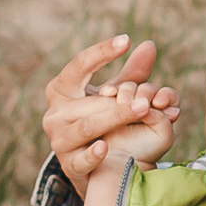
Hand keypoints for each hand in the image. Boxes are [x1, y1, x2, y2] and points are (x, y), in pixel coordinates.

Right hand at [43, 34, 180, 184]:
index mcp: (61, 90)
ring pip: (87, 126)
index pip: (78, 65)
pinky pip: (80, 159)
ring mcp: (60, 140)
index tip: (126, 40)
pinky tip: (105, 147)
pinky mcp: (69, 165)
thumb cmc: (99, 120)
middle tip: (146, 97)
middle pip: (88, 101)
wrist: (88, 165)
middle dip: (118, 98)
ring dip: (115, 118)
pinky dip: (92, 154)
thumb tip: (150, 45)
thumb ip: (131, 74)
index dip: (101, 52)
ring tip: (142, 110)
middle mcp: (55, 113)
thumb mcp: (112, 96)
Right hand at [93, 79, 177, 167]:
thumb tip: (151, 105)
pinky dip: (110, 89)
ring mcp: (127, 101)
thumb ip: (163, 120)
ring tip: (123, 102)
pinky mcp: (110, 102)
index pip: (169, 96)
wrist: (119, 163)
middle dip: (145, 93)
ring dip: (127, 91)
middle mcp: (146, 103)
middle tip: (140, 104)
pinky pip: (110, 90)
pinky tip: (108, 93)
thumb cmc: (144, 152)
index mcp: (163, 111)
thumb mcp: (163, 138)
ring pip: (129, 87)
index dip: (166, 96)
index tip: (159, 103)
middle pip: (148, 89)